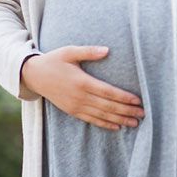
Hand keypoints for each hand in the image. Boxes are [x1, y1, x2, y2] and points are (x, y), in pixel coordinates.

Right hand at [20, 46, 145, 130]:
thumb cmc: (53, 60)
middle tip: (143, 114)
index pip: (107, 92)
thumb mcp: (69, 51)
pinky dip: (105, 124)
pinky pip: (91, 120)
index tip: (138, 100)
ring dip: (119, 120)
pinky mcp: (72, 111)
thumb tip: (107, 50)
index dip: (124, 97)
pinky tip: (117, 127)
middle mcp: (80, 96)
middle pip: (108, 106)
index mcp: (81, 81)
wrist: (33, 76)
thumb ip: (88, 51)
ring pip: (101, 116)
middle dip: (126, 111)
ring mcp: (75, 106)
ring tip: (135, 123)